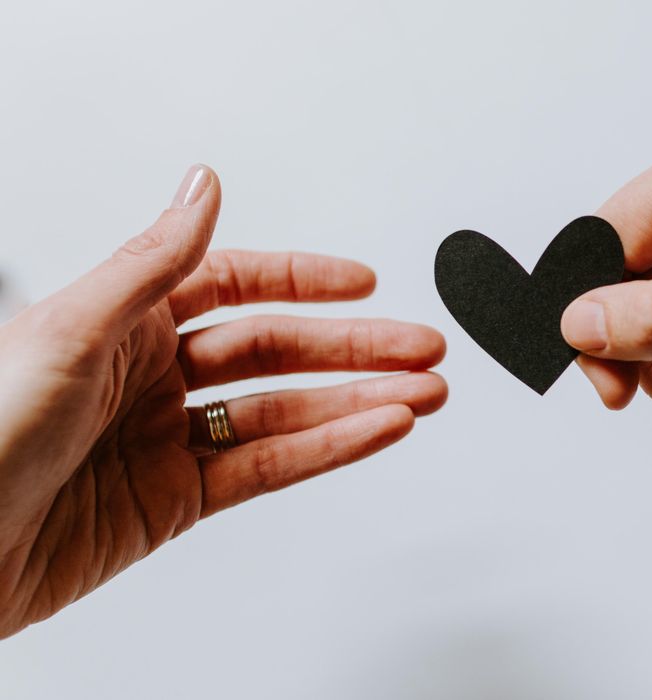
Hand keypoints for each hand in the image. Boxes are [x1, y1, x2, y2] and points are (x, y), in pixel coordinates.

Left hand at [0, 165, 446, 637]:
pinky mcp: (176, 502)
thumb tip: (203, 185)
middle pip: (274, 351)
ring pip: (284, 412)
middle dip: (355, 347)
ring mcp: (168, 441)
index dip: (301, 281)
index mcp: (119, 321)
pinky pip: (269, 468)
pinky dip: (329, 449)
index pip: (231, 285)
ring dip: (359, 401)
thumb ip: (152, 262)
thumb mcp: (69, 330)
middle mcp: (149, 376)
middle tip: (420, 346)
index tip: (362, 282)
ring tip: (423, 393)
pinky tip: (375, 429)